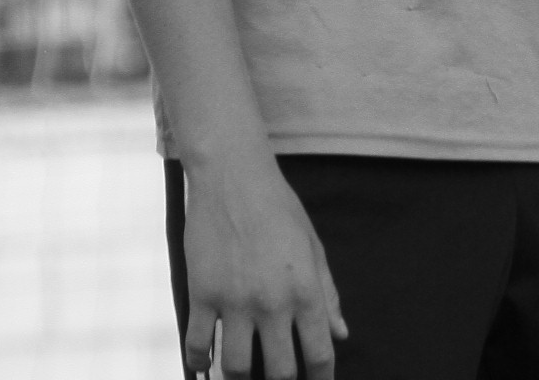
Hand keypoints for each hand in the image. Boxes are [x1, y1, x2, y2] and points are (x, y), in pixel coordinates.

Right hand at [179, 153, 346, 379]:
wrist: (233, 178)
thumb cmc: (279, 209)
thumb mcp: (313, 247)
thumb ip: (328, 294)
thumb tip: (341, 334)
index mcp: (306, 291)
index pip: (320, 354)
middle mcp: (273, 303)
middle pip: (278, 371)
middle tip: (277, 379)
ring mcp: (234, 301)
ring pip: (235, 368)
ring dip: (238, 379)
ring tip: (241, 377)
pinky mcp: (201, 293)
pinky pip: (197, 345)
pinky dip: (199, 362)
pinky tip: (204, 364)